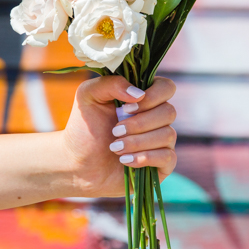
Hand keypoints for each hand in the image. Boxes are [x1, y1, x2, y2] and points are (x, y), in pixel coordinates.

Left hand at [61, 75, 176, 197]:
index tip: (126, 108)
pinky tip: (125, 161)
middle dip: (139, 124)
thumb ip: (111, 83)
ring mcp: (162, 141)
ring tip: (115, 148)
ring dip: (138, 142)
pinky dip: (145, 158)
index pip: (166, 88)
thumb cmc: (85, 128)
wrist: (79, 164)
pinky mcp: (162, 164)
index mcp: (144, 97)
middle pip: (169, 112)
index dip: (152, 97)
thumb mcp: (88, 96)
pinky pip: (168, 158)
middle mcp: (157, 117)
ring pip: (168, 135)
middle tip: (115, 131)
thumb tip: (139, 94)